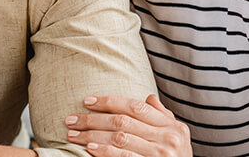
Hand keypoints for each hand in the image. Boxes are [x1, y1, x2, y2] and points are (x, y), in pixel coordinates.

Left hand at [65, 95, 190, 156]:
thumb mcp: (177, 137)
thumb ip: (162, 117)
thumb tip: (149, 97)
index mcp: (172, 126)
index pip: (135, 106)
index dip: (109, 101)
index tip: (87, 100)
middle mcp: (168, 138)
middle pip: (123, 121)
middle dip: (93, 119)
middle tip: (71, 119)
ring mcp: (160, 155)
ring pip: (119, 138)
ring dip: (92, 135)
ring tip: (73, 134)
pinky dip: (104, 151)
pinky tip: (89, 148)